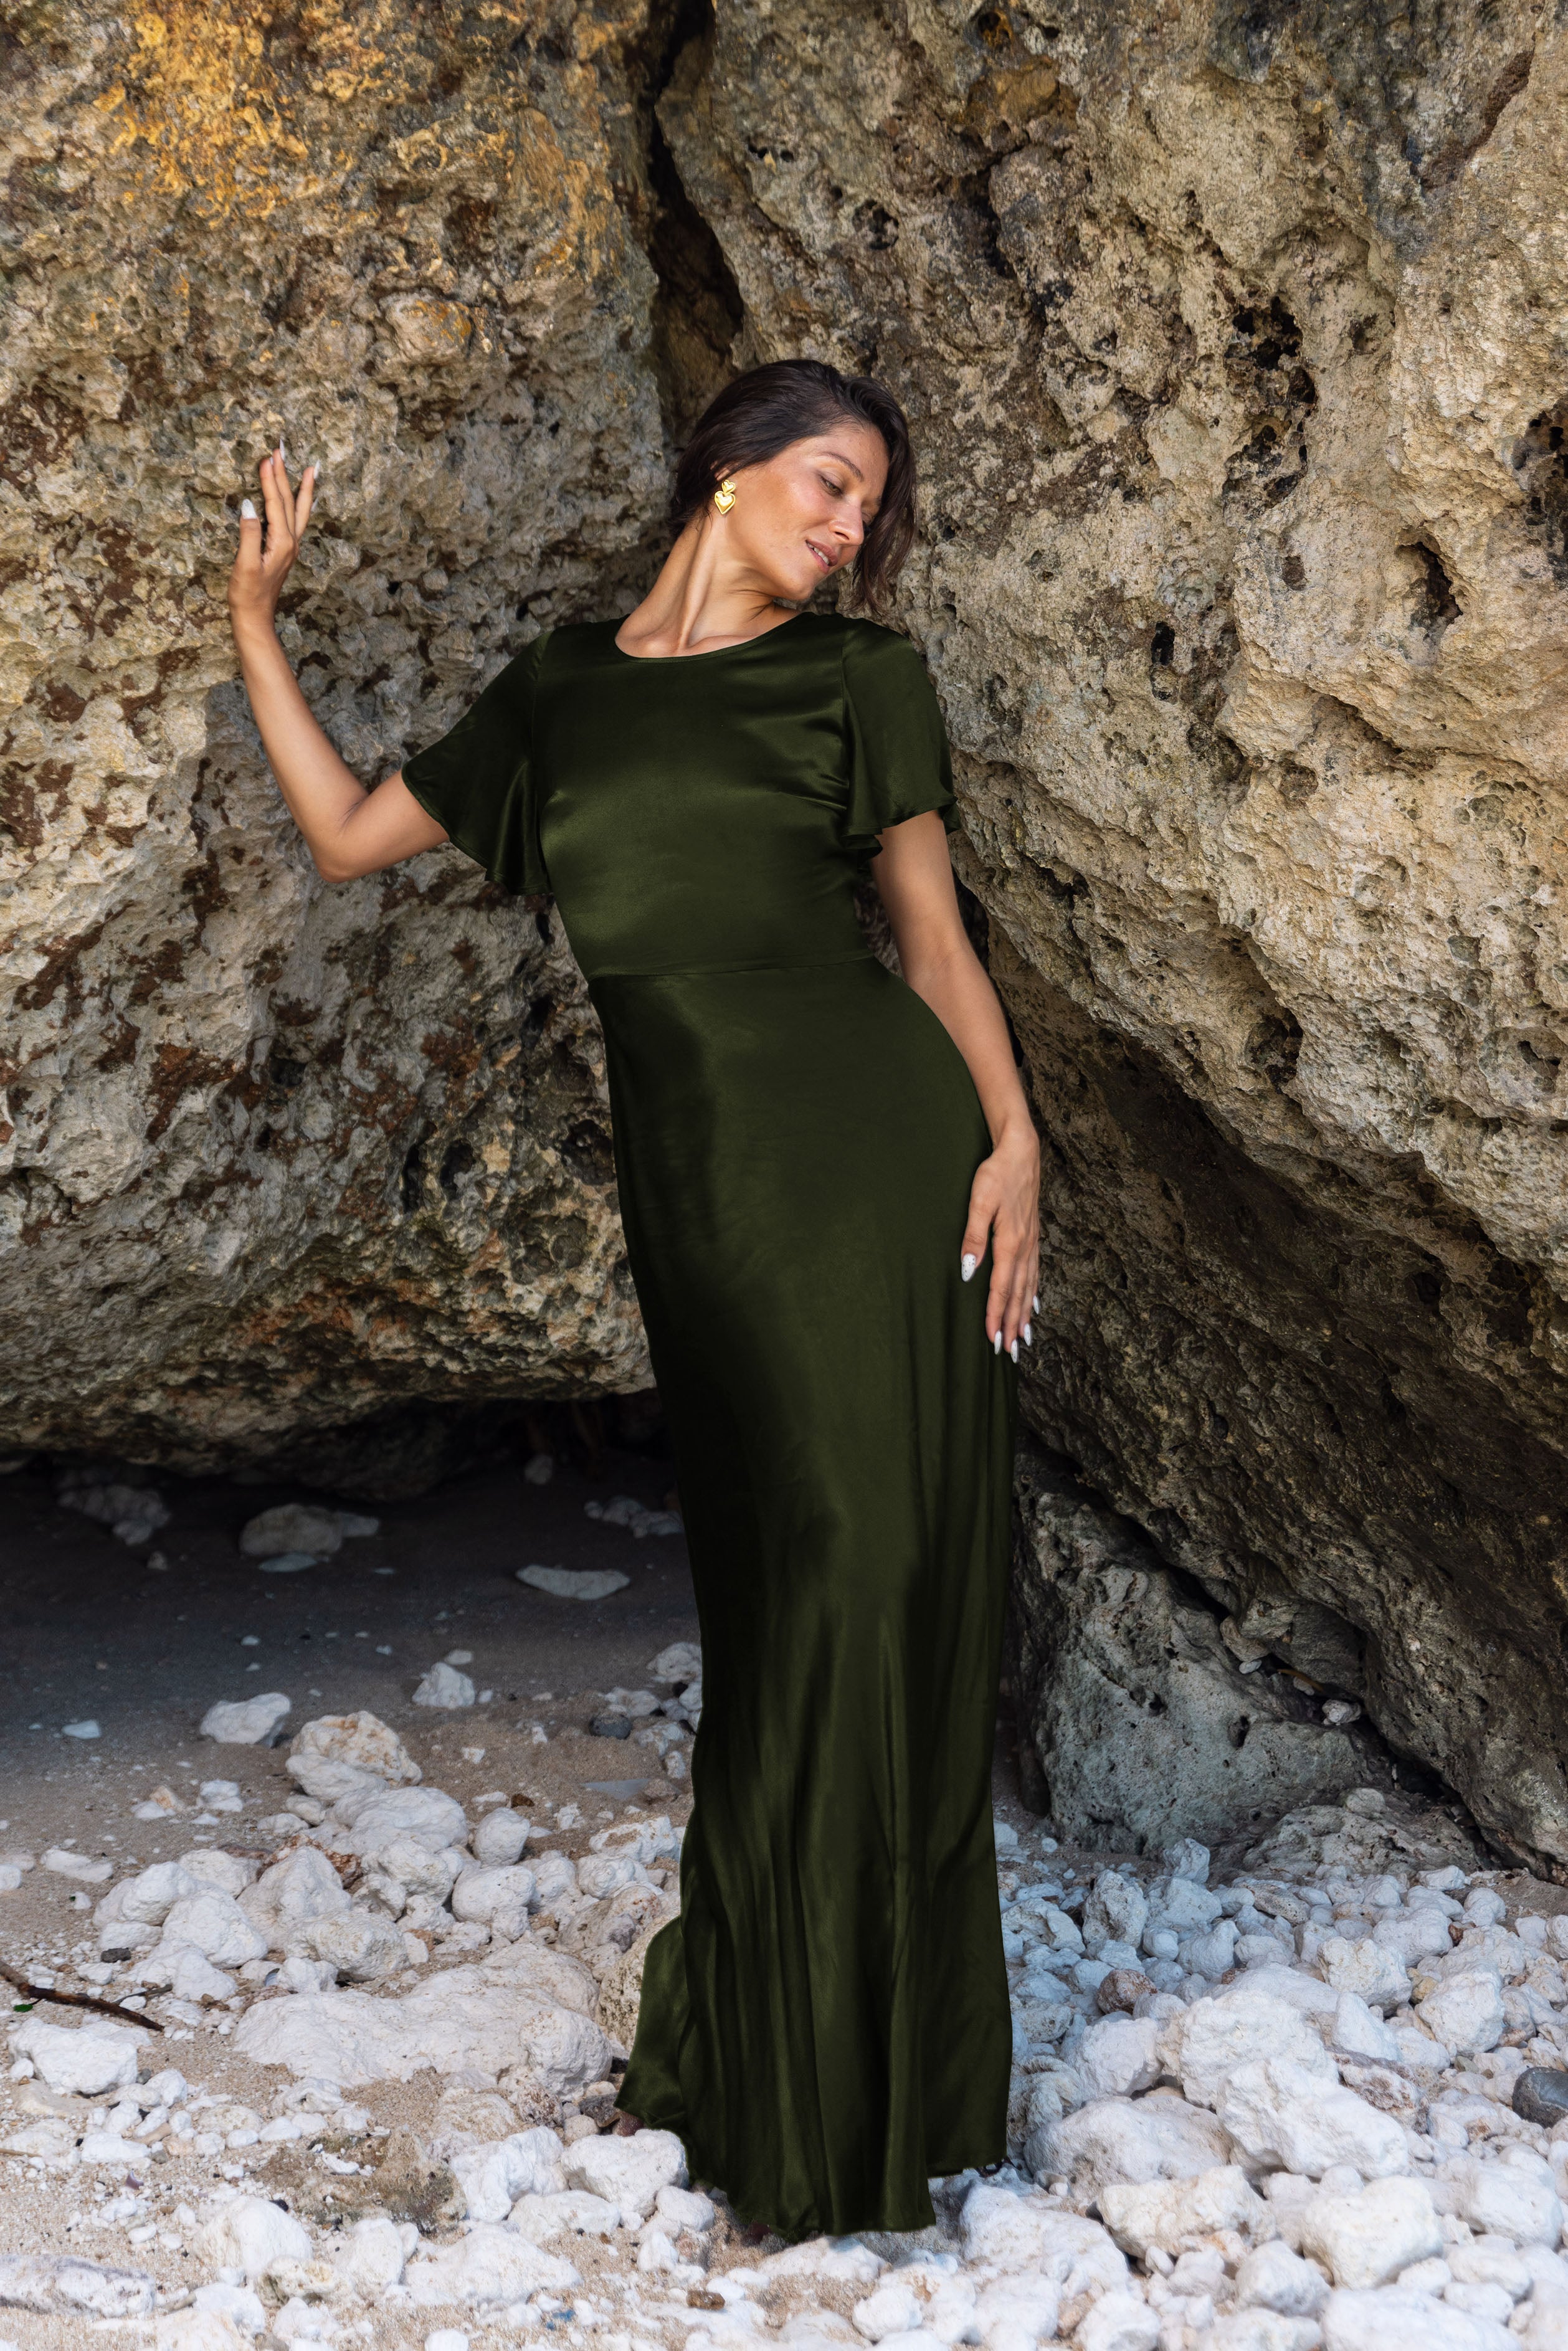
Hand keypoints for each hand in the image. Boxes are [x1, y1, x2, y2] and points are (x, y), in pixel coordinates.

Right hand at [228, 446, 316, 635]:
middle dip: (286, 476)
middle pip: (290, 502)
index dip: (270, 480)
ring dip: (301, 488)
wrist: (255, 617)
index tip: (266, 458)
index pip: (276, 503)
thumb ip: (249, 533)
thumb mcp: (245, 564)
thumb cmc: (247, 594)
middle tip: (281, 451)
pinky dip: (300, 505)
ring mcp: (291, 547)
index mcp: (281, 542)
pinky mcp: (286, 551)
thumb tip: (249, 506)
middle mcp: (291, 543)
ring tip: (309, 470)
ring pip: (299, 511)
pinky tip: (302, 500)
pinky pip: (296, 521)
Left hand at [960, 1121, 1039, 1359]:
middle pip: (1018, 1294)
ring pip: (1029, 1287)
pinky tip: (1033, 1304)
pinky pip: (1035, 1273)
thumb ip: (973, 1238)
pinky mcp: (1032, 1236)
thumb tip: (968, 1272)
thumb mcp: (978, 1202)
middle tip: (1008, 1353)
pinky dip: (1033, 1293)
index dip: (996, 1316)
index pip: (1000, 1288)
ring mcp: (1031, 1242)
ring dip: (1024, 1314)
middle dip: (1012, 1325)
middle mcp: (1024, 1247)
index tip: (992, 1339)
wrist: (1021, 1151)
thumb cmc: (996, 1174)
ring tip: (1023, 1339)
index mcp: (1009, 1242)